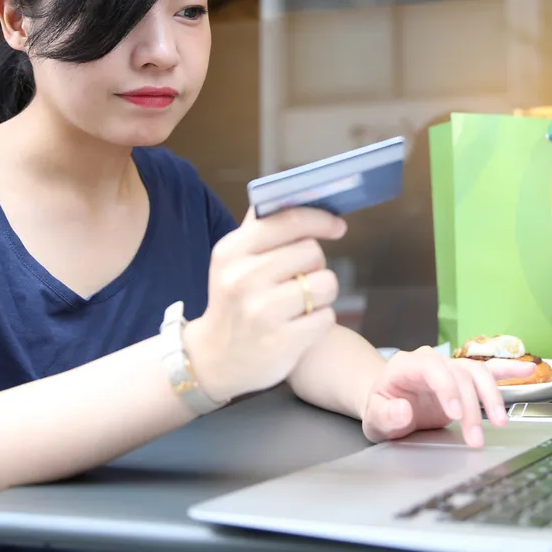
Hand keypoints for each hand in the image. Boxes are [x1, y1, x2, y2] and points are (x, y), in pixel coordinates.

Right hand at [184, 207, 345, 401]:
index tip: (337, 226)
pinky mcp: (281, 342)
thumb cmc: (234, 300)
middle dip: (314, 265)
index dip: (320, 219)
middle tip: (299, 278)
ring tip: (301, 303)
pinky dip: (320, 320)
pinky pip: (327, 317)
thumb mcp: (234, 260)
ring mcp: (261, 312)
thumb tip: (295, 192)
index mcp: (232, 251)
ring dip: (322, 293)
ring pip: (326, 283)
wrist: (214, 359)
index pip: (289, 221)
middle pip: (313, 252)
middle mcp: (243, 278)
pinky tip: (300, 325)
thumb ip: (262, 227)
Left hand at [360, 347, 536, 447]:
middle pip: (459, 375)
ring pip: (478, 373)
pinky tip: (530, 370)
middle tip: (475, 439)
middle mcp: (432, 361)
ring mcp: (451, 367)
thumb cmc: (381, 408)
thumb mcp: (374, 418)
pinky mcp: (465, 377)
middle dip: (471, 408)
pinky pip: (489, 370)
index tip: (456, 415)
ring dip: (492, 397)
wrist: (387, 401)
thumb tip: (403, 411)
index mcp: (407, 365)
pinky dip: (510, 369)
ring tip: (501, 423)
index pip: (432, 368)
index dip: (447, 388)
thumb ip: (385, 416)